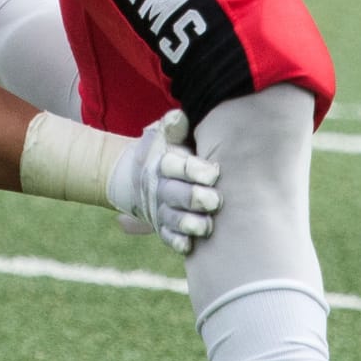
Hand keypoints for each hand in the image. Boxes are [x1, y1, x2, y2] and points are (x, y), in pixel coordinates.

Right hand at [104, 110, 221, 256]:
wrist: (145, 174)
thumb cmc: (173, 150)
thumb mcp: (169, 134)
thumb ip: (175, 126)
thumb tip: (179, 117)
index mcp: (162, 162)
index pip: (175, 166)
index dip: (194, 170)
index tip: (214, 171)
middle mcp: (160, 187)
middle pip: (173, 194)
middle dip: (195, 198)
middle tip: (215, 200)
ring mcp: (161, 210)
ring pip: (172, 219)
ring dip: (189, 223)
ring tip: (208, 225)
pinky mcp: (164, 229)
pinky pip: (169, 238)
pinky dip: (178, 242)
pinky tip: (191, 244)